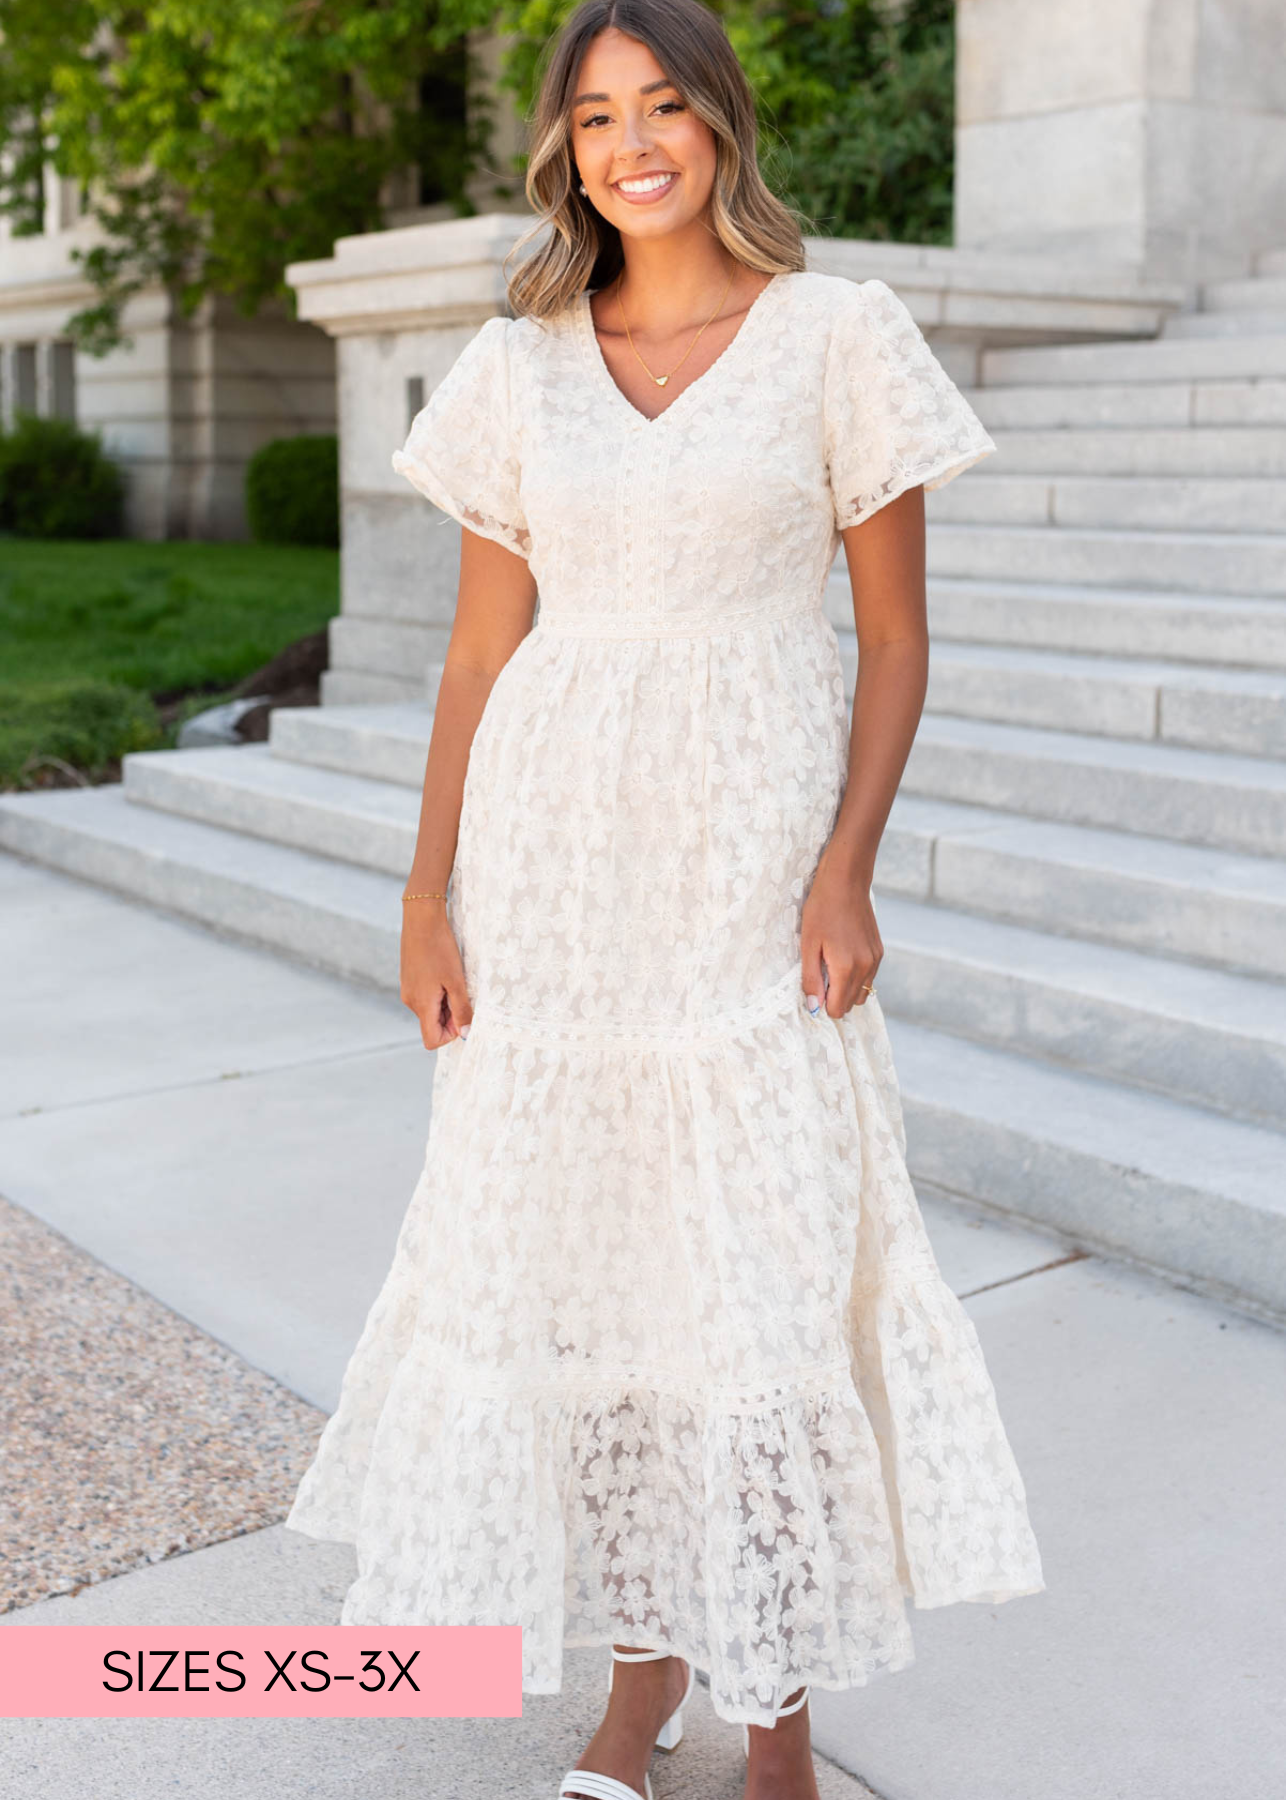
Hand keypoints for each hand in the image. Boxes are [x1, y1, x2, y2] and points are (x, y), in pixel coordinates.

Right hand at [400, 904, 473, 1047]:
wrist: (421, 919)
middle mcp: (410, 1001)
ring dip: (446, 1002)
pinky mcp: (409, 979)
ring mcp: (408, 989)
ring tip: (453, 979)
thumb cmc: (440, 948)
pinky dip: (438, 991)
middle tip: (462, 991)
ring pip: (430, 1010)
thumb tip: (467, 1034)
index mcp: (421, 1005)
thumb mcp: (456, 981)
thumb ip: (462, 1010)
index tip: (462, 1013)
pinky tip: (444, 972)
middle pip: (432, 1025)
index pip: (432, 1040)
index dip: (450, 1034)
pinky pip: (425, 996)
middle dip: (450, 1016)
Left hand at [799, 856, 882, 1020]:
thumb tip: (814, 1007)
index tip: (813, 986)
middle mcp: (866, 968)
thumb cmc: (821, 910)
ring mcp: (875, 960)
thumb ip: (811, 979)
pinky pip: (869, 978)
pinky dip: (855, 977)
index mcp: (846, 968)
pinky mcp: (879, 952)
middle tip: (820, 974)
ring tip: (831, 966)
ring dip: (846, 989)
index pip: (837, 1009)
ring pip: (862, 994)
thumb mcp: (808, 945)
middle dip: (834, 998)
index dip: (822, 1003)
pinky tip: (843, 956)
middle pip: (851, 1005)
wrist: (846, 882)